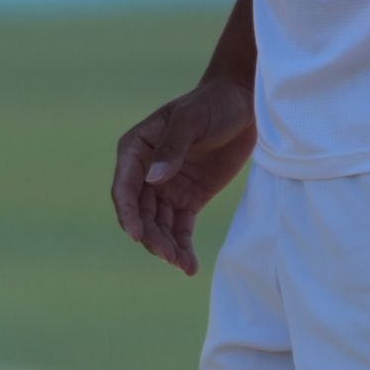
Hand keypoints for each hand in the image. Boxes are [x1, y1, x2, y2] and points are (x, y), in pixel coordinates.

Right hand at [106, 75, 251, 273]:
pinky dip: (183, 247)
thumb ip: (173, 148)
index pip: (124, 187)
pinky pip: (180, 229)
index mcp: (136, 149)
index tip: (137, 236)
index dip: (128, 214)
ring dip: (167, 246)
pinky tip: (189, 266)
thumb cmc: (213, 103)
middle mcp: (146, 172)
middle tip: (169, 256)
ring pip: (159, 226)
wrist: (244, 103)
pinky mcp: (189, 199)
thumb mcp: (192, 120)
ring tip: (183, 264)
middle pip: (140, 213)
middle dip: (151, 237)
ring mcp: (167, 188)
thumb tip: (153, 180)